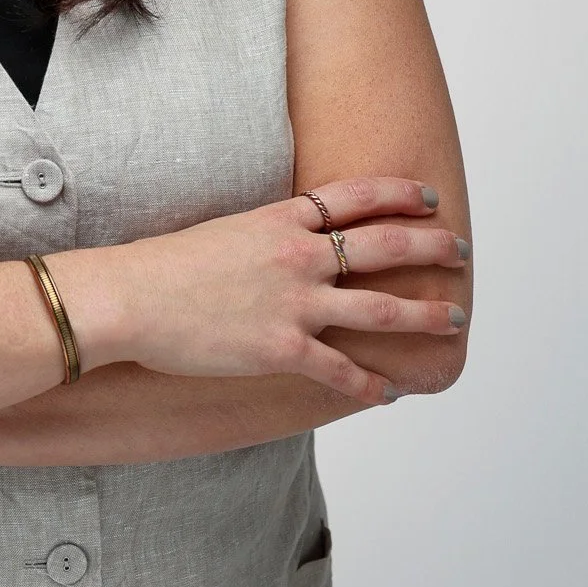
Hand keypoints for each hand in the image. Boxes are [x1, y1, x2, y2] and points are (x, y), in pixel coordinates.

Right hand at [71, 177, 467, 402]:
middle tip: (458, 251)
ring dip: (424, 314)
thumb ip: (265, 235)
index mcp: (280, 220)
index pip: (355, 196)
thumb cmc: (163, 268)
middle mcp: (297, 256)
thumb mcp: (224, 231)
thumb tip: (290, 241)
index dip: (399, 195)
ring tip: (452, 319)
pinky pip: (341, 369)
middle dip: (430, 248)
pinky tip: (389, 391)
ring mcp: (294, 302)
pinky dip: (370, 383)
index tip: (428, 198)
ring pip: (381, 307)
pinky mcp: (282, 348)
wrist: (129, 298)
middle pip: (384, 245)